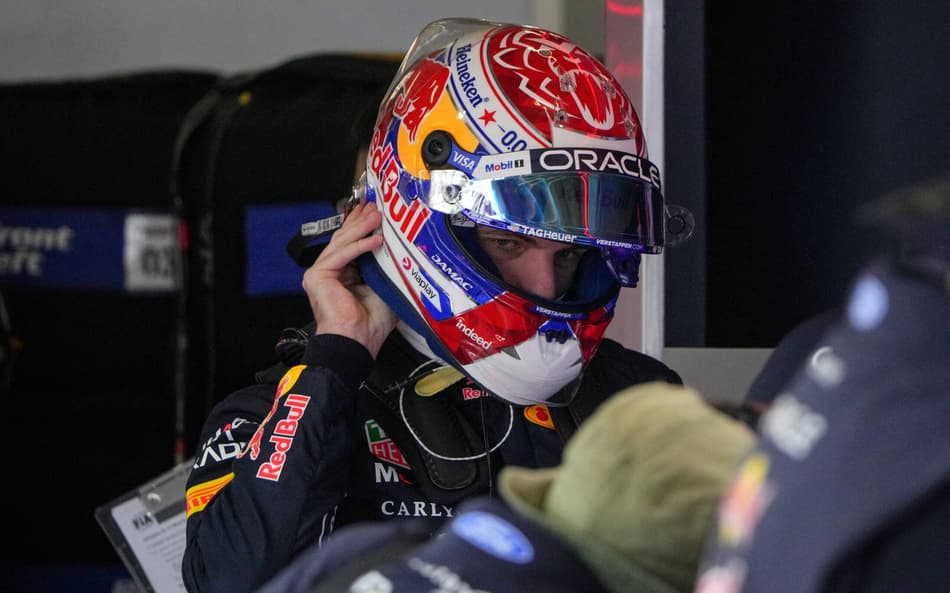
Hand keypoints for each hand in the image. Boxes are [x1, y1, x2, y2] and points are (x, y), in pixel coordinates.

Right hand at [302, 202, 396, 357]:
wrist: (356, 341)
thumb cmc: (370, 324)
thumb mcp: (385, 287)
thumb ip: (387, 268)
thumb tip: (402, 249)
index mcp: (344, 276)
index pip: (352, 244)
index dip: (363, 227)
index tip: (375, 213)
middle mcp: (330, 272)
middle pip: (345, 239)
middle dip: (361, 221)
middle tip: (375, 206)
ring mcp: (321, 273)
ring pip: (343, 243)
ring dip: (362, 228)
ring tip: (377, 216)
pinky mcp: (317, 276)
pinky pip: (342, 254)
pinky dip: (360, 245)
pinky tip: (375, 238)